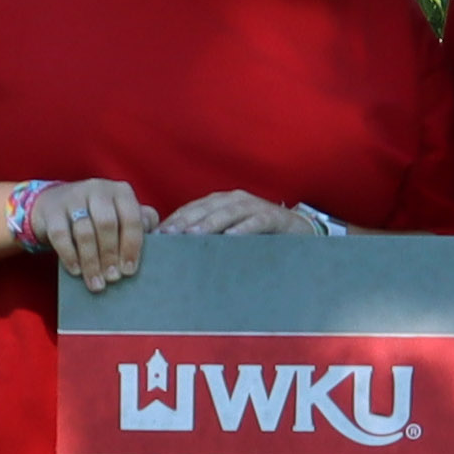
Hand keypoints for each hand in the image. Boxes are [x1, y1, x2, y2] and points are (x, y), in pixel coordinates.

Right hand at [31, 179, 157, 292]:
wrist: (53, 204)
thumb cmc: (96, 215)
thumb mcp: (120, 214)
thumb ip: (140, 222)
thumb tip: (159, 238)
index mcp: (121, 191)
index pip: (131, 218)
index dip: (132, 246)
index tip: (129, 271)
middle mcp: (98, 189)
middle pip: (107, 225)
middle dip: (111, 255)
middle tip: (113, 279)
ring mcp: (73, 197)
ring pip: (84, 231)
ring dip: (91, 261)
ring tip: (96, 283)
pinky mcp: (52, 209)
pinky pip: (61, 235)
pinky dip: (69, 256)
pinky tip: (76, 271)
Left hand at [161, 190, 317, 236]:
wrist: (297, 229)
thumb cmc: (256, 235)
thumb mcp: (228, 234)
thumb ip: (207, 238)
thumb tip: (175, 253)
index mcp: (219, 203)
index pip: (191, 210)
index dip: (174, 221)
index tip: (156, 236)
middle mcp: (233, 200)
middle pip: (205, 208)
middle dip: (185, 221)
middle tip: (168, 235)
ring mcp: (254, 206)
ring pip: (228, 213)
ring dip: (209, 223)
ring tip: (193, 235)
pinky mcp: (273, 217)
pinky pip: (256, 221)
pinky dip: (244, 228)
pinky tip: (231, 237)